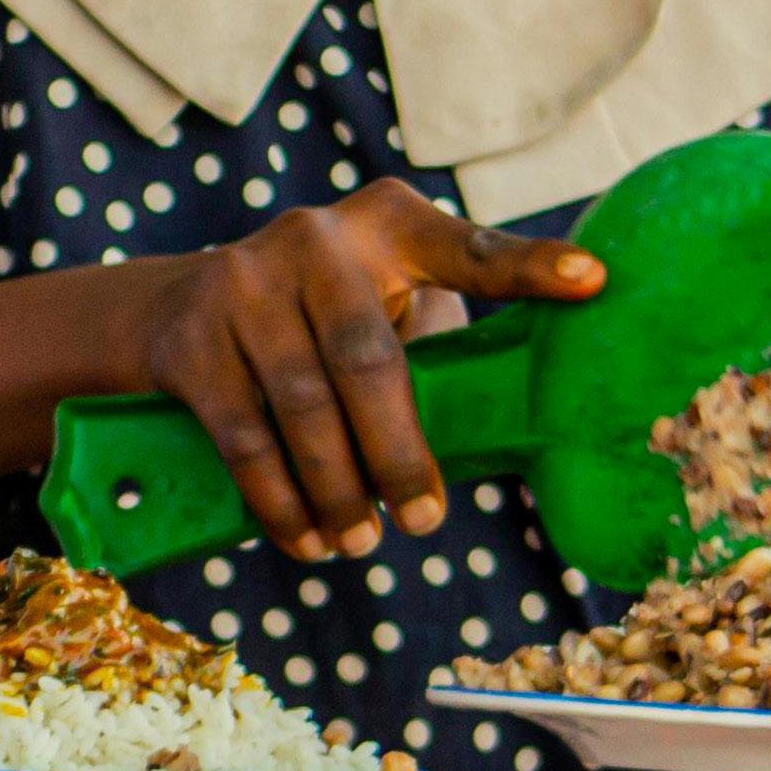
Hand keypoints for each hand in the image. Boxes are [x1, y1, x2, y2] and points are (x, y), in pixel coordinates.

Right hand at [135, 179, 600, 561]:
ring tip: (361, 544)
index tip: (594, 279)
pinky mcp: (192, 335)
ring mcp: (244, 282)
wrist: (176, 309)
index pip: (467, 249)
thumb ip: (439, 349)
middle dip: (400, 454)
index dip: (529, 266)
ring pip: (304, 408)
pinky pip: (245, 436)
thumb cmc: (322, 324)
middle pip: (370, 360)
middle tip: (424, 523)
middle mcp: (315, 237)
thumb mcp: (382, 308)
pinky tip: (306, 540)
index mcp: (389, 225)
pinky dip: (279, 501)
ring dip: (338, 492)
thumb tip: (519, 435)